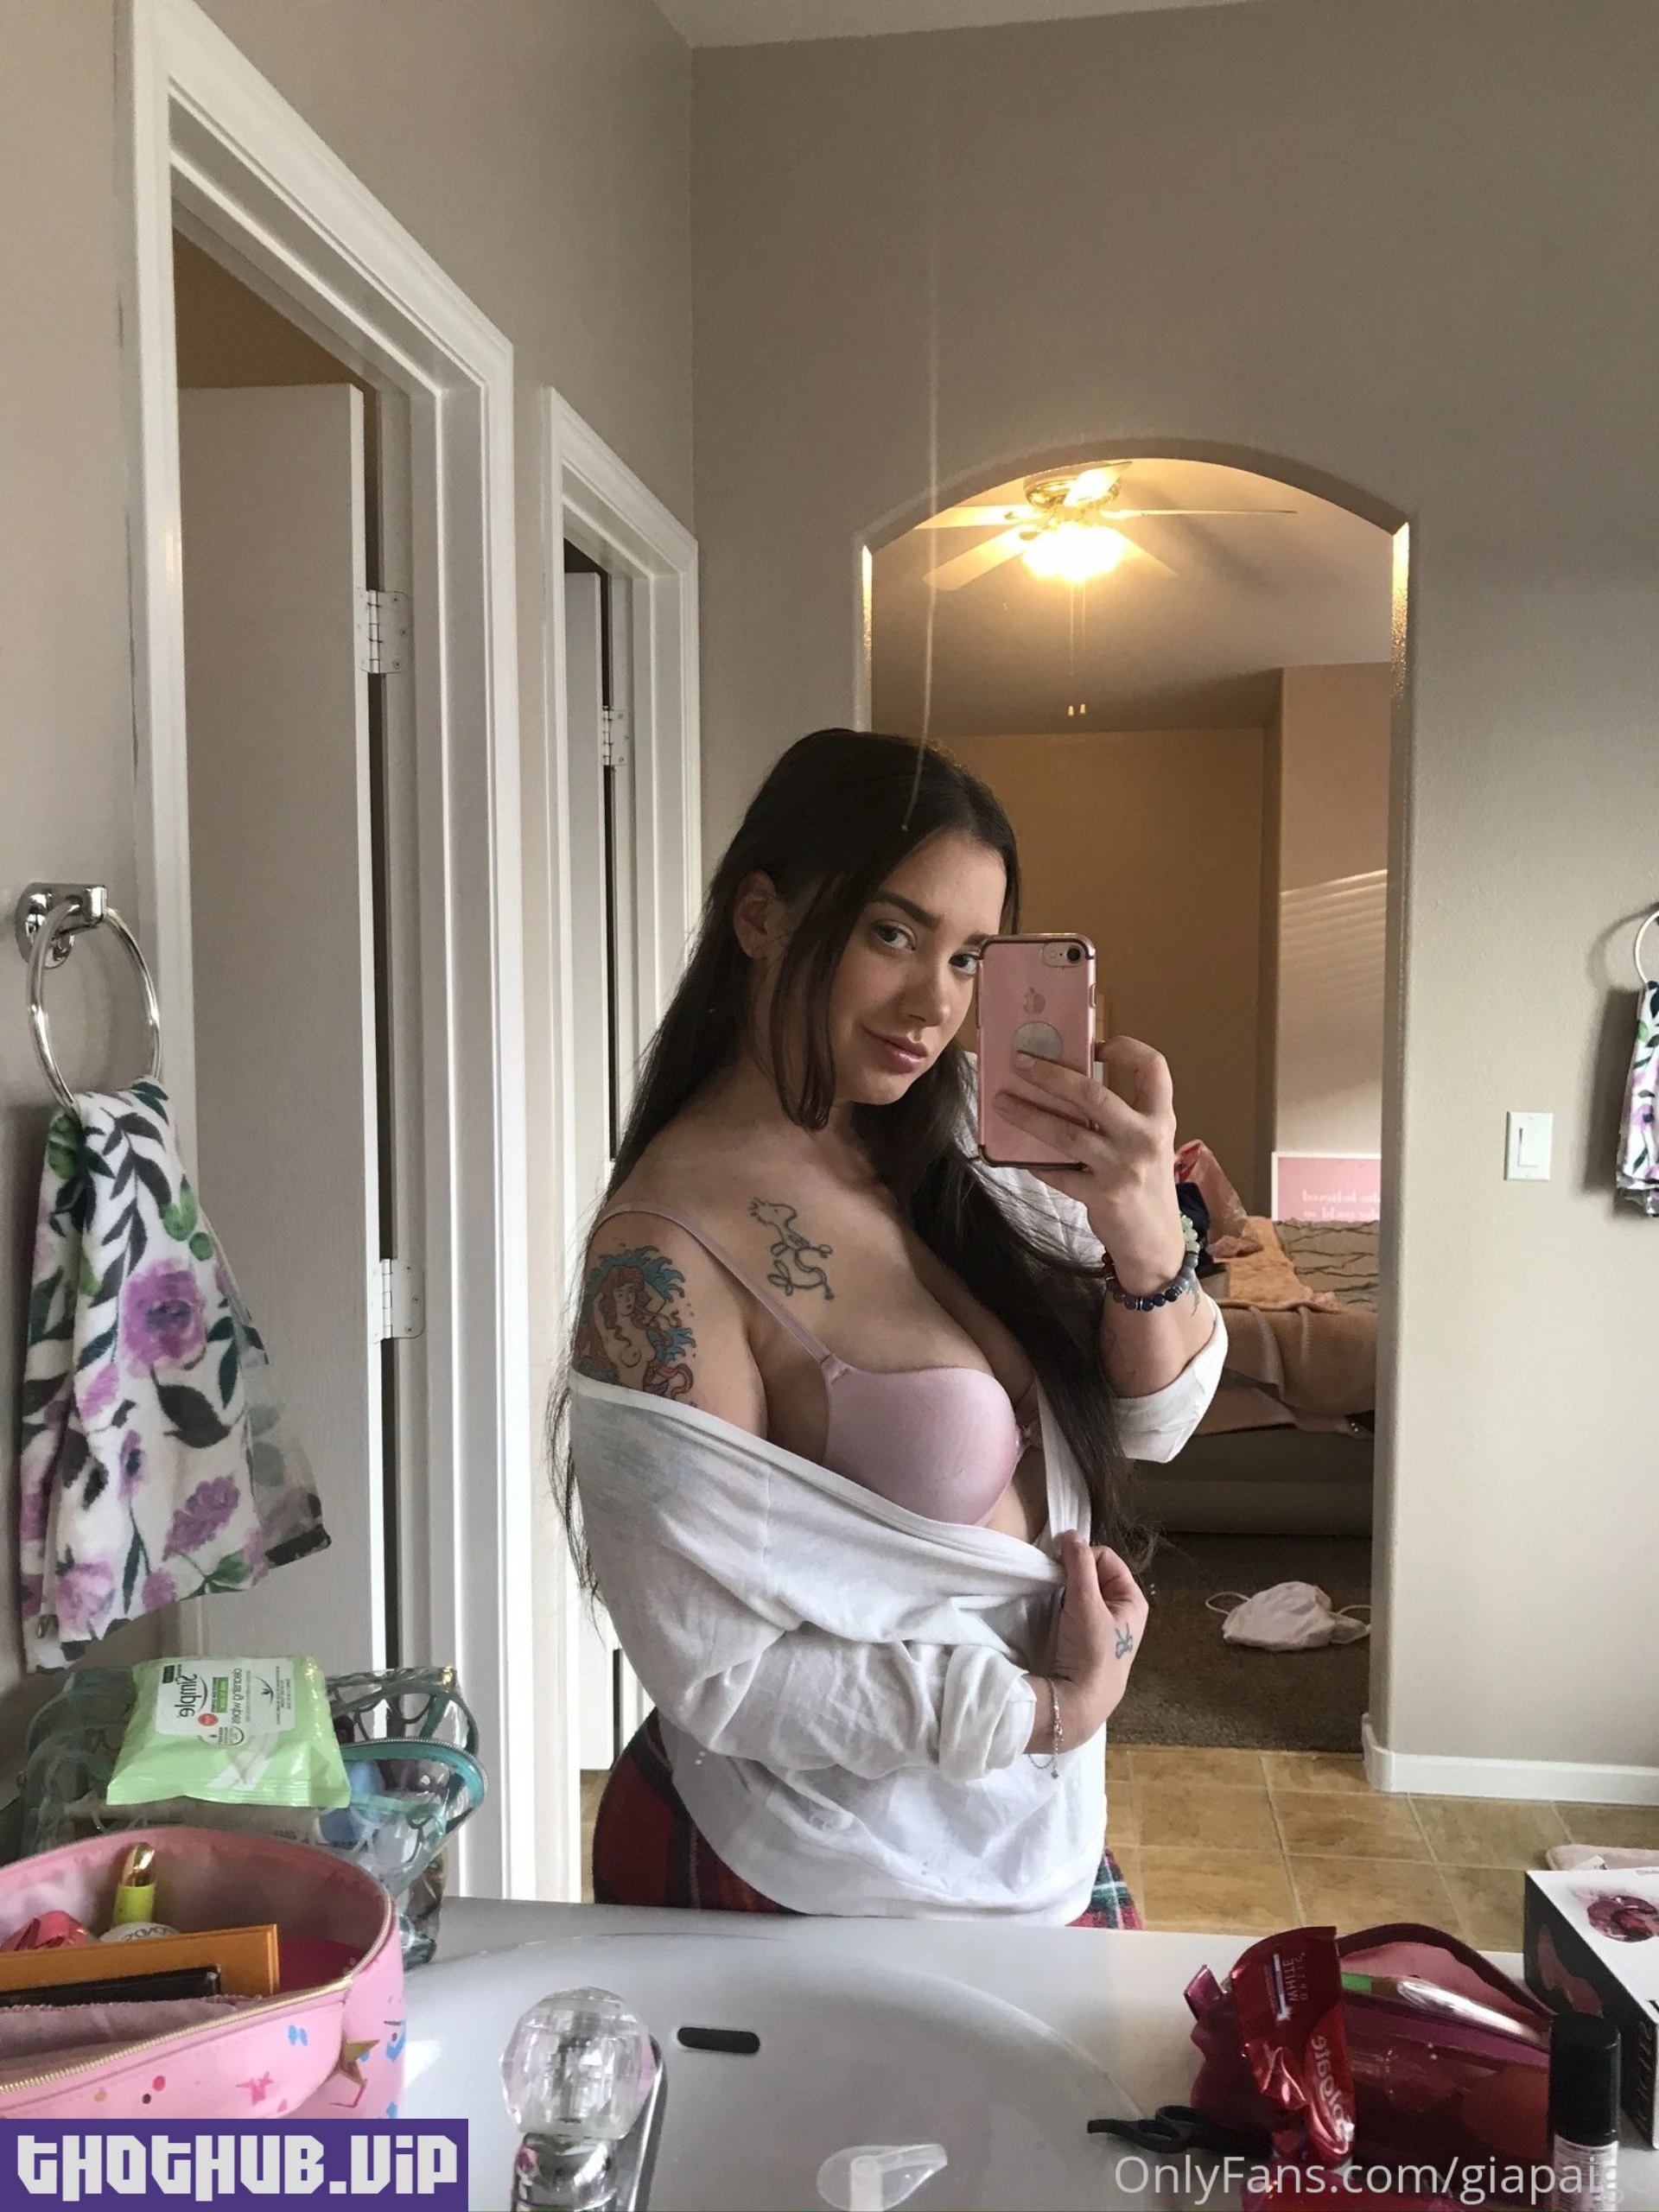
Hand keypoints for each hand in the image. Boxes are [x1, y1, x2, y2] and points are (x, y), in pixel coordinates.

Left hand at [994, 1036, 1186, 1294]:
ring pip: (1066, 1132)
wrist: (1156, 1244)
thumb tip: (1067, 1088)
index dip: (1127, 1048)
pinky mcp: (1101, 1196)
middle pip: (1093, 1095)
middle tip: (1022, 1061)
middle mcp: (1144, 1139)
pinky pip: (1057, 1171)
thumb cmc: (1145, 1186)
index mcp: (1160, 1119)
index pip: (1154, 1068)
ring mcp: (1122, 1168)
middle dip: (1052, 1075)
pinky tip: (1015, 1153)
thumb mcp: (1147, 1145)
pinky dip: (1034, 1161)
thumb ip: (1122, 1118)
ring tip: (1001, 1101)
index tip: (1097, 1044)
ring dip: (1028, 1114)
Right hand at [1026, 1532, 1148, 1752]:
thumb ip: (1079, 1565)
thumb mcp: (1086, 1604)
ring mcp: (1103, 1623)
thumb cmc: (1090, 1652)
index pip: (1105, 1557)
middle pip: (1092, 1572)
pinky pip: (1072, 1606)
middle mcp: (1121, 1608)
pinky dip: (1061, 1603)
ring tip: (1052, 1597)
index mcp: (1132, 1599)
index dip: (1082, 1557)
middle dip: (1072, 1572)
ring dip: (1064, 1588)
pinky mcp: (1085, 1636)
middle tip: (1054, 1582)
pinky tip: (1052, 1610)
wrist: (1078, 1702)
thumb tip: (1070, 1534)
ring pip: (1080, 1589)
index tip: (1060, 1566)